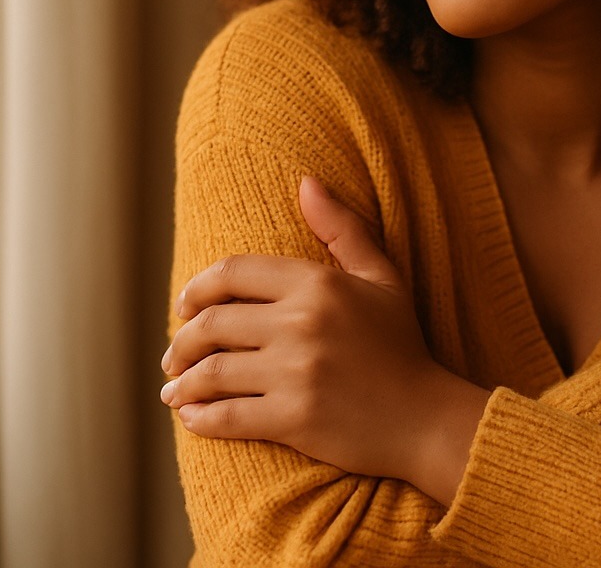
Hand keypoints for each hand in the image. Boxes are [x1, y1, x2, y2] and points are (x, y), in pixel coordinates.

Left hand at [160, 176, 479, 483]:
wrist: (427, 420)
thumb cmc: (402, 346)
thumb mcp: (381, 277)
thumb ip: (342, 228)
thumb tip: (306, 181)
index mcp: (318, 283)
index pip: (232, 273)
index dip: (197, 288)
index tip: (184, 307)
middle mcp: (302, 323)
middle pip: (212, 323)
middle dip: (181, 342)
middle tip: (173, 357)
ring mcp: (297, 372)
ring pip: (212, 372)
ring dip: (182, 383)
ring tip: (174, 390)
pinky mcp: (294, 418)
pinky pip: (227, 415)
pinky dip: (199, 418)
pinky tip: (191, 418)